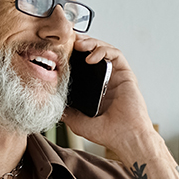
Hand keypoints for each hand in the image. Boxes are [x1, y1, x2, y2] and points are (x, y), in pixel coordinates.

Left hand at [62, 35, 159, 153]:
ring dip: (91, 43)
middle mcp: (107, 79)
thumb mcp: (78, 121)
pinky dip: (103, 51)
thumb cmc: (107, 133)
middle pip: (93, 53)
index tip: (60, 50)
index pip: (83, 65)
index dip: (73, 55)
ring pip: (104, 50)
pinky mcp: (126, 74)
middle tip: (69, 40)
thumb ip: (67, 111)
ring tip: (79, 45)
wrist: (125, 137)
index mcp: (96, 88)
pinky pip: (116, 55)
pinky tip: (91, 57)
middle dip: (81, 43)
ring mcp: (117, 76)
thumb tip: (52, 103)